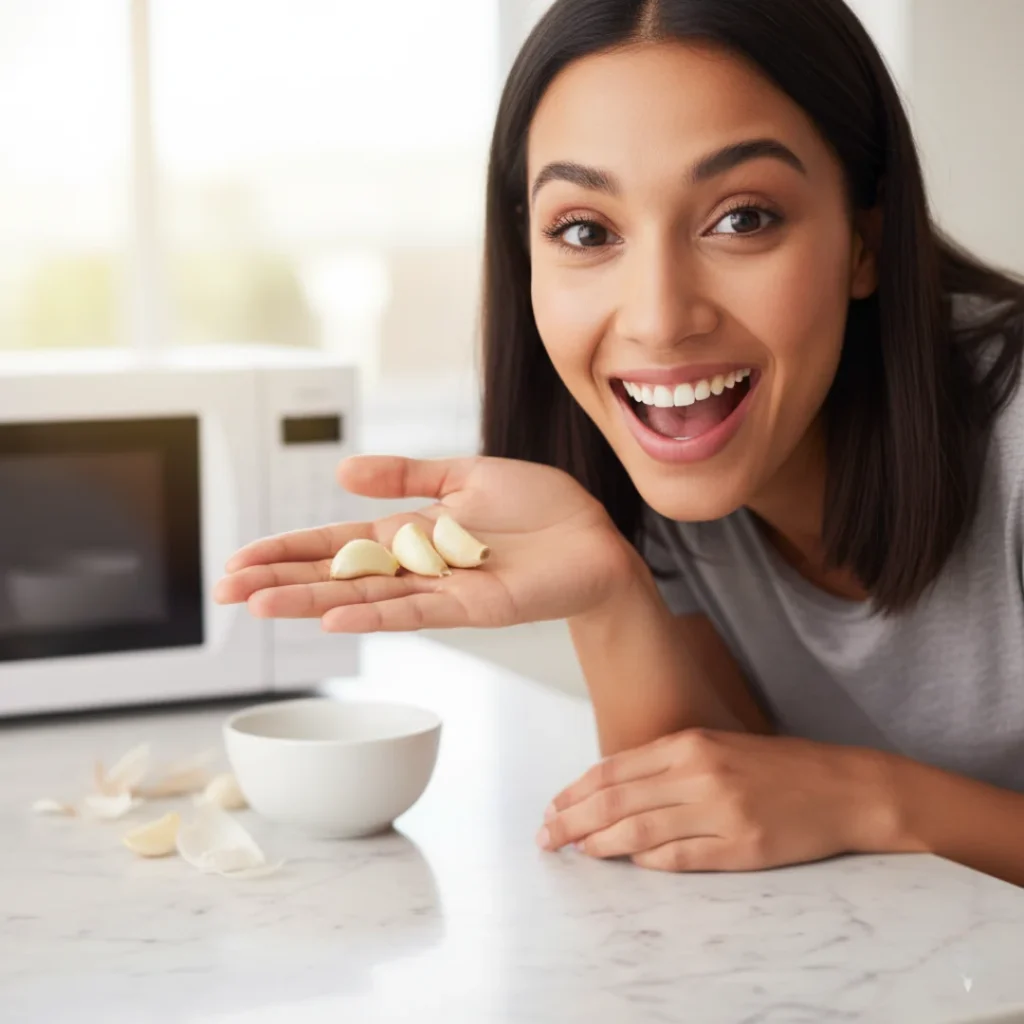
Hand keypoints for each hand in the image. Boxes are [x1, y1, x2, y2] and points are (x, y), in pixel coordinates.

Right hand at [214, 455, 637, 631]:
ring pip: (364, 598)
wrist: (593, 536)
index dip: (288, 549)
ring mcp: (440, 588)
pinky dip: (374, 616)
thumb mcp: (464, 473)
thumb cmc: (539, 507)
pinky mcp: (472, 605)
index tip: (240, 558)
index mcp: (411, 531)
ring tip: (260, 605)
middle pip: (336, 574)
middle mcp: (416, 564)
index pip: (335, 543)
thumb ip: (406, 474)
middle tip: (226, 590)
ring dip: (311, 602)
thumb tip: (343, 469)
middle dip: (281, 580)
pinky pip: (415, 611)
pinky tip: (335, 619)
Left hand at [538, 729, 897, 871]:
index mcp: (690, 743)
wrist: (844, 787)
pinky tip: (629, 864)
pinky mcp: (741, 847)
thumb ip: (669, 763)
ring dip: (601, 844)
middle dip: (573, 819)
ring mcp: (721, 811)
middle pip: (617, 799)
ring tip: (576, 852)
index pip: (615, 769)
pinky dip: (648, 862)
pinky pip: (681, 858)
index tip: (553, 806)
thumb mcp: (719, 746)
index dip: (577, 790)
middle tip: (546, 836)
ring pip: (641, 830)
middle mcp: (700, 773)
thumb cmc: (778, 766)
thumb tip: (614, 787)